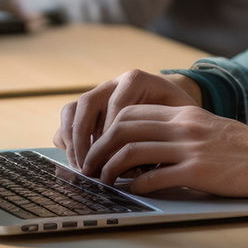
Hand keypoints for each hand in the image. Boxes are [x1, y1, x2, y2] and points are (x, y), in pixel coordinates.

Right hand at [53, 70, 201, 169]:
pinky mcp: (89, 108)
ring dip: (71, 139)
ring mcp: (98, 95)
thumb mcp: (181, 118)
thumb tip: (135, 167)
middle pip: (87, 103)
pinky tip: (76, 159)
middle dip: (84, 137)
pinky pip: (68, 118)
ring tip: (80, 166)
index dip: (112, 133)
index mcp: (136, 80)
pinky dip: (66, 138)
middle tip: (89, 167)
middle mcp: (113, 84)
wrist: (171, 100)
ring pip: (73, 109)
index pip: (117, 104)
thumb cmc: (176, 113)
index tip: (114, 159)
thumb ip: (163, 136)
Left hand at [79, 103, 247, 205]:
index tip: (99, 145)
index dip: (108, 128)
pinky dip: (136, 184)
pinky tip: (131, 190)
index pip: (133, 112)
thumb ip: (181, 130)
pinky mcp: (198, 172)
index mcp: (185, 114)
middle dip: (100, 147)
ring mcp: (190, 148)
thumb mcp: (209, 128)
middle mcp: (184, 126)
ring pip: (133, 151)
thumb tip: (147, 142)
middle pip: (125, 128)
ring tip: (103, 180)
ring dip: (110, 168)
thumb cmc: (243, 149)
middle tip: (91, 165)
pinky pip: (155, 176)